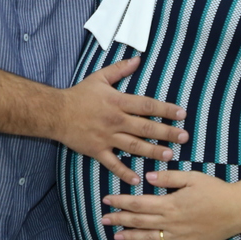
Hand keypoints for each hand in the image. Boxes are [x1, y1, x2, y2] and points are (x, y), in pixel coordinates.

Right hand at [58, 58, 186, 183]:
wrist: (56, 113)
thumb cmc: (79, 95)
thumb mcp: (99, 77)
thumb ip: (120, 69)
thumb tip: (138, 59)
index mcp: (117, 101)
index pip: (147, 105)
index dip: (166, 109)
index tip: (181, 114)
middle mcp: (115, 120)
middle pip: (146, 127)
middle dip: (167, 132)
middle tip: (184, 137)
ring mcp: (107, 137)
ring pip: (134, 146)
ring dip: (153, 151)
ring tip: (169, 155)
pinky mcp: (97, 150)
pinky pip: (113, 164)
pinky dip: (125, 173)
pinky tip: (138, 179)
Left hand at [100, 169, 240, 239]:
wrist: (237, 210)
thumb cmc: (215, 190)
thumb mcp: (191, 177)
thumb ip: (168, 178)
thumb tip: (147, 178)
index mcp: (170, 204)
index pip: (139, 203)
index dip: (121, 202)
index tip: (107, 200)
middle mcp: (172, 222)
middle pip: (140, 222)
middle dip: (120, 220)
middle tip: (103, 219)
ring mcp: (180, 236)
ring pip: (150, 238)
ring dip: (131, 237)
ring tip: (116, 236)